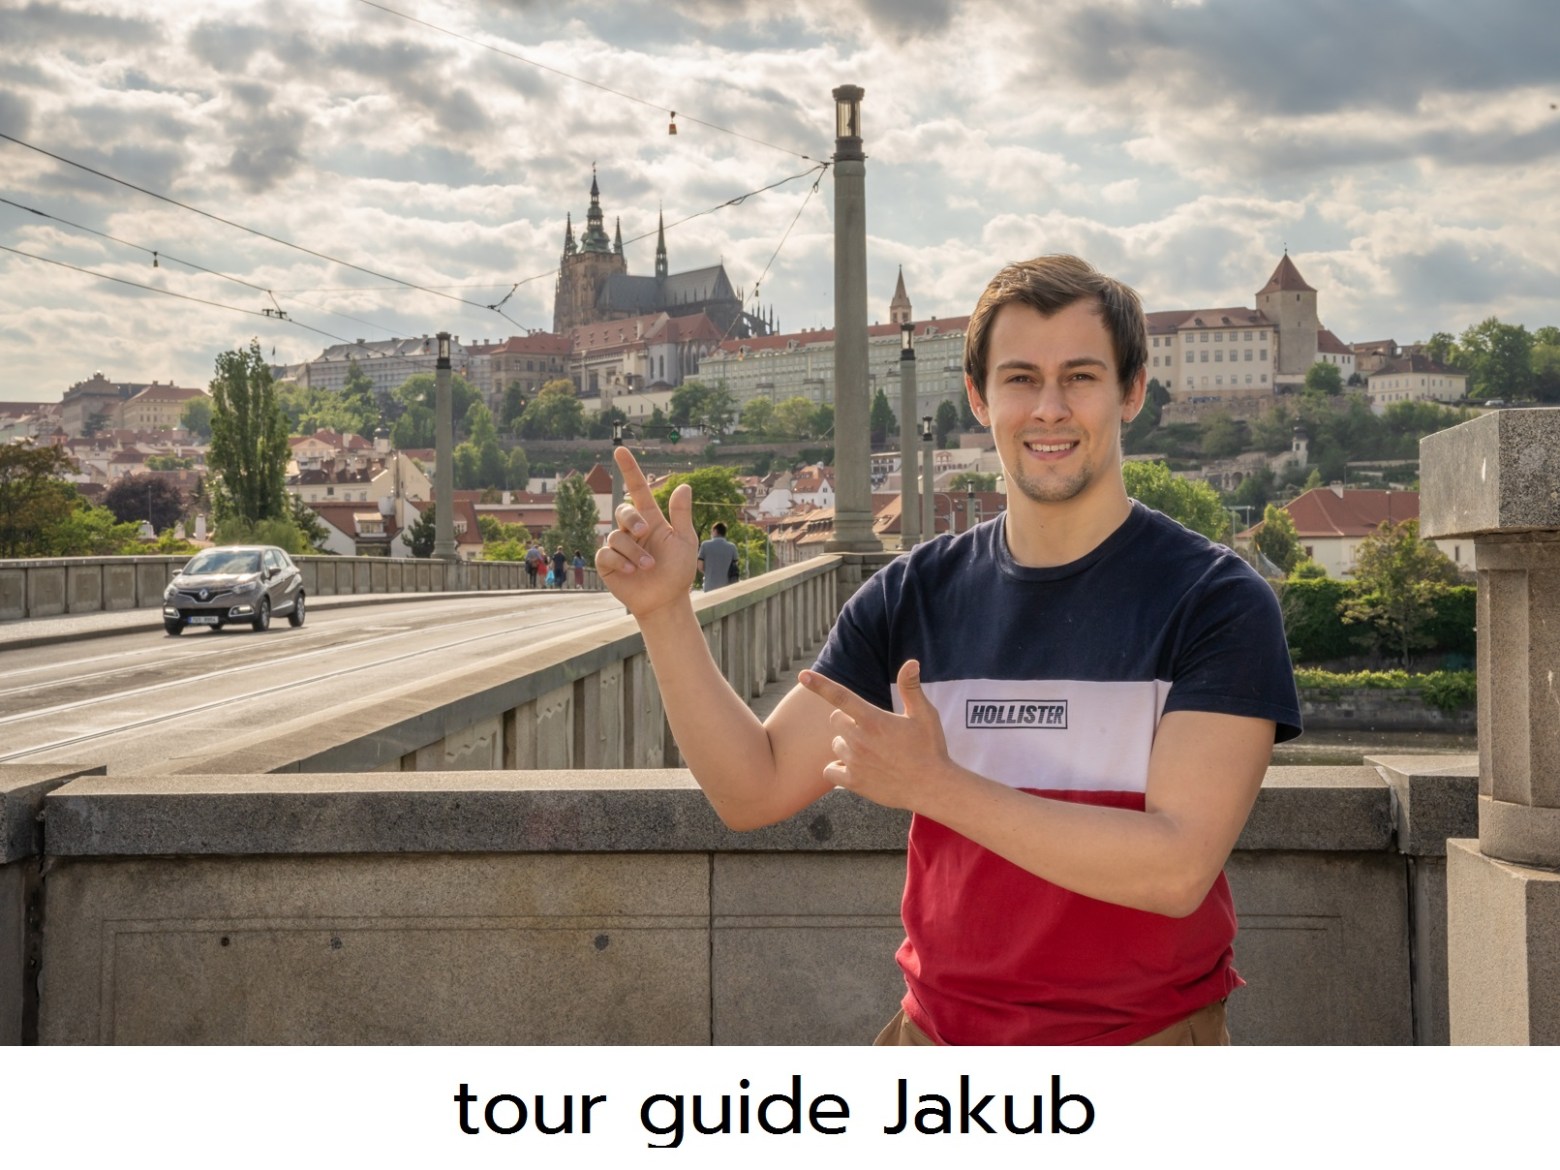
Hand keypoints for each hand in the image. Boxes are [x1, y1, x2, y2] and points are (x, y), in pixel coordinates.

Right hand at [596, 445, 698, 618]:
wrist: (666, 600)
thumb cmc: (677, 571)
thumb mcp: (685, 541)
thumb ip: (681, 514)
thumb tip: (684, 485)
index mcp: (651, 520)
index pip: (637, 490)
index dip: (629, 470)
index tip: (620, 450)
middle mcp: (632, 531)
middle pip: (623, 511)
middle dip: (632, 519)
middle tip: (645, 532)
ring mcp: (619, 546)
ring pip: (615, 536)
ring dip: (633, 552)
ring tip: (648, 566)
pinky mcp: (607, 563)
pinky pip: (605, 553)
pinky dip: (619, 561)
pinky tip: (630, 571)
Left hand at [798, 659, 952, 811]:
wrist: (932, 787)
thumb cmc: (930, 748)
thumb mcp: (924, 714)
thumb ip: (911, 688)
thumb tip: (912, 661)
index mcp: (873, 720)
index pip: (840, 696)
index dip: (820, 684)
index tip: (802, 675)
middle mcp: (859, 739)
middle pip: (836, 720)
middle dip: (848, 722)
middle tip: (872, 731)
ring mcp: (854, 762)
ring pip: (835, 745)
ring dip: (847, 745)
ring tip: (872, 752)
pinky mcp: (853, 782)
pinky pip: (830, 771)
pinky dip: (838, 769)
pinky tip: (856, 769)